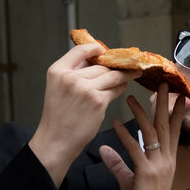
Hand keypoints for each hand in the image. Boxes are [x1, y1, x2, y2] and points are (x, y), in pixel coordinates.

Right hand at [29, 41, 131, 186]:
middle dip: (113, 65)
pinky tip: (123, 86)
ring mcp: (85, 89)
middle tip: (125, 64)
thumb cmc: (57, 117)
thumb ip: (73, 73)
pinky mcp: (98, 102)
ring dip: (124, 74)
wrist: (56, 141)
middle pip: (99, 64)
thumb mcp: (57, 88)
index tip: (104, 50)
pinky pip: (115, 89)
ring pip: (112, 75)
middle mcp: (70, 78)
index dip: (95, 48)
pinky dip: (121, 87)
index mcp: (57, 71)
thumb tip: (96, 61)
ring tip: (133, 72)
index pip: (80, 50)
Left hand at [100, 85, 186, 189]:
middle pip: (165, 125)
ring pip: (151, 133)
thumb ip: (119, 163)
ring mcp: (158, 165)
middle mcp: (166, 160)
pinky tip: (116, 123)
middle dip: (163, 103)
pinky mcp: (146, 173)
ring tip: (131, 97)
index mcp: (167, 161)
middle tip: (161, 83)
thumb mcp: (129, 180)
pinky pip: (135, 149)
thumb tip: (105, 150)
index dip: (175, 112)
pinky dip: (125, 135)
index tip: (176, 94)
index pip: (173, 131)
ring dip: (141, 113)